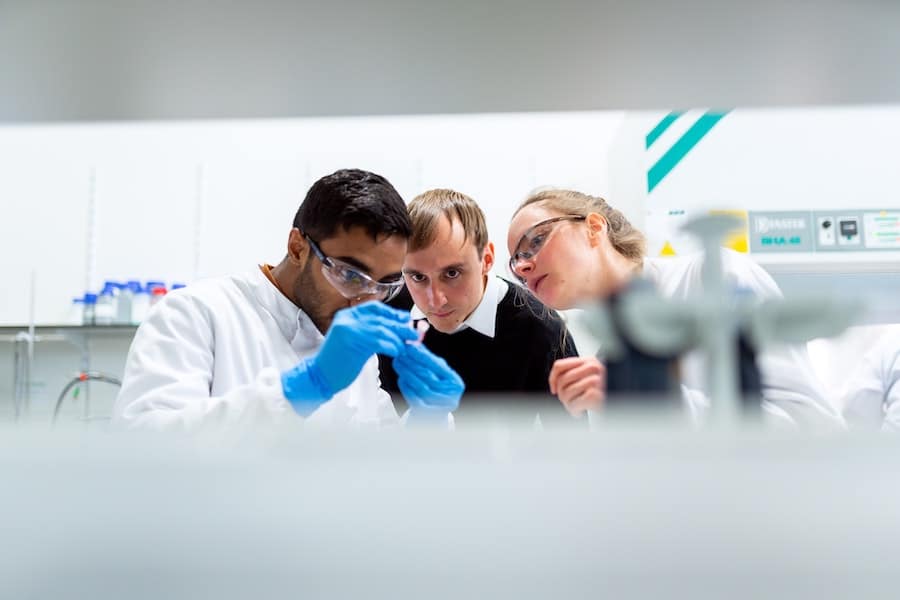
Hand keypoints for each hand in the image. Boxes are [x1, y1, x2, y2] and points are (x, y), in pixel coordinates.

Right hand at [282, 302, 416, 413]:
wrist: (319, 376)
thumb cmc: (338, 362)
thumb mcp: (354, 341)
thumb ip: (370, 332)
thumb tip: (395, 328)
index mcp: (347, 316)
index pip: (374, 308)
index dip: (392, 313)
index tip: (405, 320)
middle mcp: (347, 319)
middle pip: (380, 318)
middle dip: (400, 325)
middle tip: (414, 333)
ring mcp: (348, 329)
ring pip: (381, 329)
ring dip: (398, 337)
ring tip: (407, 345)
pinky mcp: (352, 341)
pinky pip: (378, 340)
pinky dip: (391, 345)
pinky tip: (396, 351)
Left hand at [394, 343, 463, 419]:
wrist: (432, 415)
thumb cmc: (435, 390)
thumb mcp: (436, 373)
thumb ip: (428, 359)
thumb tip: (414, 342)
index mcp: (455, 383)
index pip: (437, 366)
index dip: (422, 355)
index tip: (410, 346)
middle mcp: (450, 395)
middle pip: (428, 376)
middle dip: (412, 363)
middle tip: (400, 353)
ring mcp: (439, 406)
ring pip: (420, 386)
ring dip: (407, 373)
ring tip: (398, 363)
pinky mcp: (427, 413)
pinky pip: (414, 397)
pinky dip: (406, 387)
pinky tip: (401, 378)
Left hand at [549, 356, 605, 416]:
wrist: (622, 404)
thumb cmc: (605, 394)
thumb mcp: (591, 377)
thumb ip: (576, 374)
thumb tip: (555, 382)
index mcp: (590, 361)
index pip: (560, 366)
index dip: (552, 379)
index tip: (554, 390)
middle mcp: (593, 368)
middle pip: (562, 381)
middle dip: (562, 396)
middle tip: (570, 402)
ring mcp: (596, 380)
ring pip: (566, 393)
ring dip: (568, 405)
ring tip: (576, 408)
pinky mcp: (596, 395)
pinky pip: (574, 404)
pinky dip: (574, 411)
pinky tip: (580, 412)